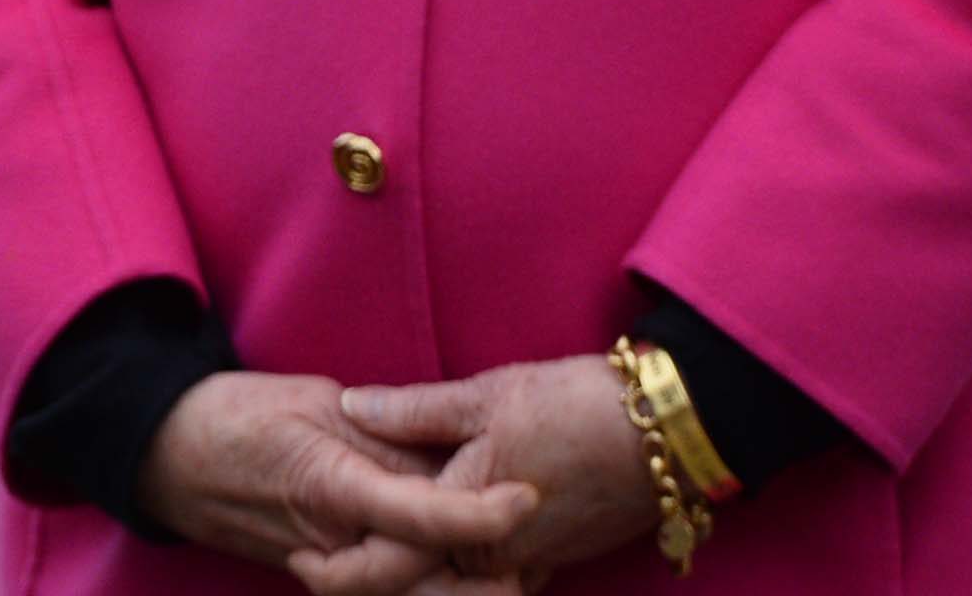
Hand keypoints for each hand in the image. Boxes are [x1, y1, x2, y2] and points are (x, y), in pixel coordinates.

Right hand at [136, 371, 534, 590]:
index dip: (478, 513)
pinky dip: (429, 592)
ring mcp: (325, 569)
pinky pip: (386, 595)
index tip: (528, 498)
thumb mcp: (312, 402)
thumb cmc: (235, 415)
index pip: (418, 516)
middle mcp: (331, 543)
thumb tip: (450, 453)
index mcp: (329, 486)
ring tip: (520, 577)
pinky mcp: (324, 577)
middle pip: (425, 582)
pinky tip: (469, 580)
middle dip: (488, 583)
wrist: (165, 456)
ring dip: (465, 595)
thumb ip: (385, 433)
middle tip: (539, 559)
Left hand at [337, 359, 662, 590]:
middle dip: (376, 573)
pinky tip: (436, 542)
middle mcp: (500, 557)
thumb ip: (412, 410)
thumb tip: (351, 407)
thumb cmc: (575, 406)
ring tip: (371, 540)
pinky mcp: (553, 559)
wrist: (669, 432)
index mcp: (470, 518)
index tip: (303, 556)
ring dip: (420, 570)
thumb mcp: (486, 394)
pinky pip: (494, 576)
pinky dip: (460, 566)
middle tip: (321, 553)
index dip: (342, 569)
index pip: (392, 562)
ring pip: (457, 585)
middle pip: (423, 584)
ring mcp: (531, 563)